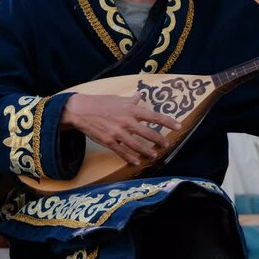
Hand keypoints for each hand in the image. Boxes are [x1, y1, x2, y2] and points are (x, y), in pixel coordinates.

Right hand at [61, 93, 181, 165]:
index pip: (154, 116)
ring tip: (154, 155)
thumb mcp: (117, 99)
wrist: (80, 110)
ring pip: (136, 145)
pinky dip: (130, 157)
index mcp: (130, 109)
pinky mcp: (108, 141)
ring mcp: (117, 132)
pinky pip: (122, 152)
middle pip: (148, 133)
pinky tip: (136, 161)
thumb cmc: (99, 103)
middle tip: (166, 145)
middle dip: (159, 140)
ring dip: (147, 151)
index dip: (167, 122)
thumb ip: (130, 100)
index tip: (178, 127)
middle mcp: (126, 121)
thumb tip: (139, 96)